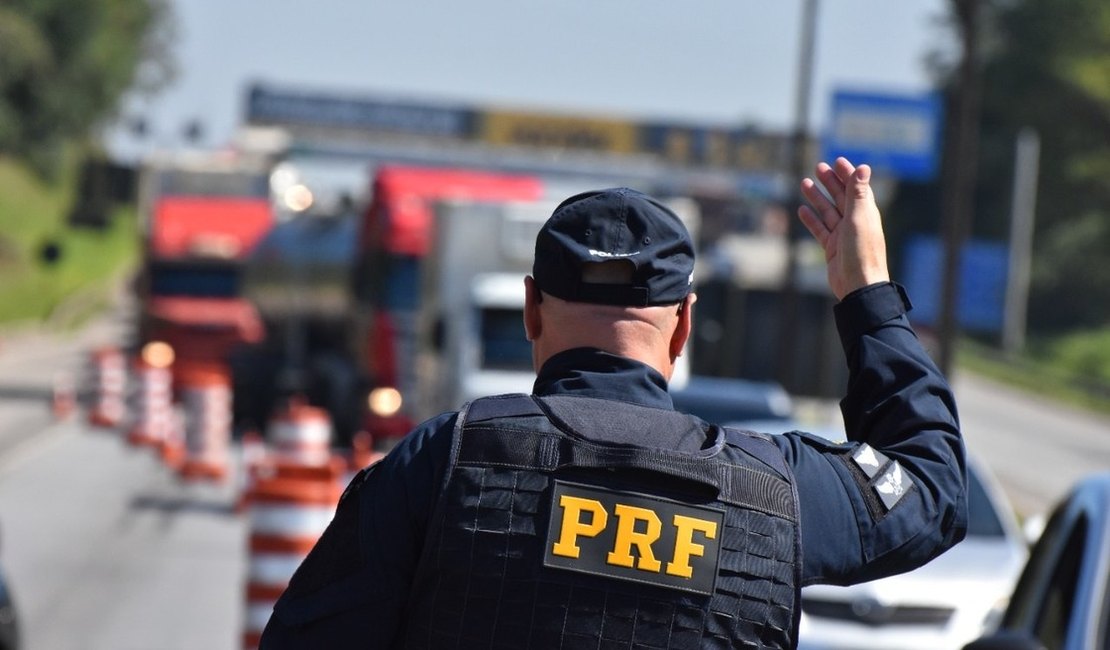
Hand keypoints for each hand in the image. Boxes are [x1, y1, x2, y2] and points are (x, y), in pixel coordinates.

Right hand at [797, 158, 889, 299]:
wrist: (857, 285)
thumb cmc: (861, 251)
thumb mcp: (858, 218)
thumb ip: (858, 193)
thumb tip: (863, 167)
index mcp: (865, 213)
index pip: (856, 188)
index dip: (847, 174)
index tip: (837, 160)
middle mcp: (855, 222)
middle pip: (841, 197)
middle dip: (830, 182)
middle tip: (818, 167)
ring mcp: (843, 235)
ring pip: (827, 211)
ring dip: (817, 197)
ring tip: (804, 184)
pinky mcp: (832, 248)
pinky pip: (820, 229)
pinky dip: (811, 219)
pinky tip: (802, 210)